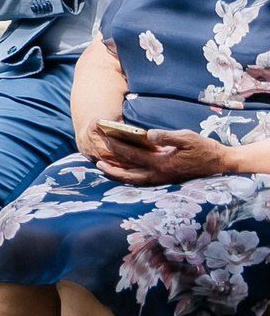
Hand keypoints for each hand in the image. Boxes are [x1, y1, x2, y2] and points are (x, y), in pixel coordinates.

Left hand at [86, 124, 230, 185]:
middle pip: (130, 175)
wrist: (220, 163)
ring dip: (120, 175)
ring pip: (136, 181)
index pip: (134, 154)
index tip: (104, 139)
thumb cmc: (203, 148)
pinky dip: (131, 177)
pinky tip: (122, 170)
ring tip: (104, 168)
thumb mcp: (187, 137)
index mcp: (163, 163)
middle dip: (112, 168)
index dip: (117, 146)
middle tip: (96, 162)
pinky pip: (144, 180)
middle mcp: (161, 174)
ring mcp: (163, 179)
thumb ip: (167, 136)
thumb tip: (148, 134)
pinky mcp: (166, 180)